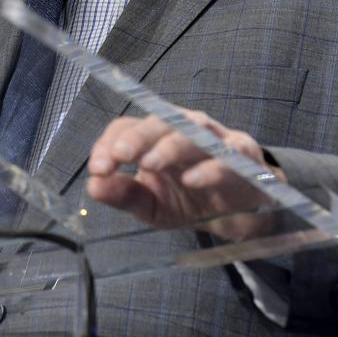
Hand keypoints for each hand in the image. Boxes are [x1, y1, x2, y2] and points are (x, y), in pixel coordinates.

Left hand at [86, 111, 284, 238]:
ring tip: (150, 164)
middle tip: (119, 156)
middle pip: (159, 122)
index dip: (109, 144)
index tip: (98, 170)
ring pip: (192, 132)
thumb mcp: (152, 204)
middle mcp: (184, 128)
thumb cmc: (190, 200)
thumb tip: (93, 186)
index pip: (127, 127)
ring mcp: (215, 138)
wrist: (240, 214)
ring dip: (169, 146)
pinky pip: (228, 156)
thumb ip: (124, 195)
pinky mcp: (244, 156)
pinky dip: (210, 167)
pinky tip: (192, 180)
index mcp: (155, 136)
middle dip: (137, 138)